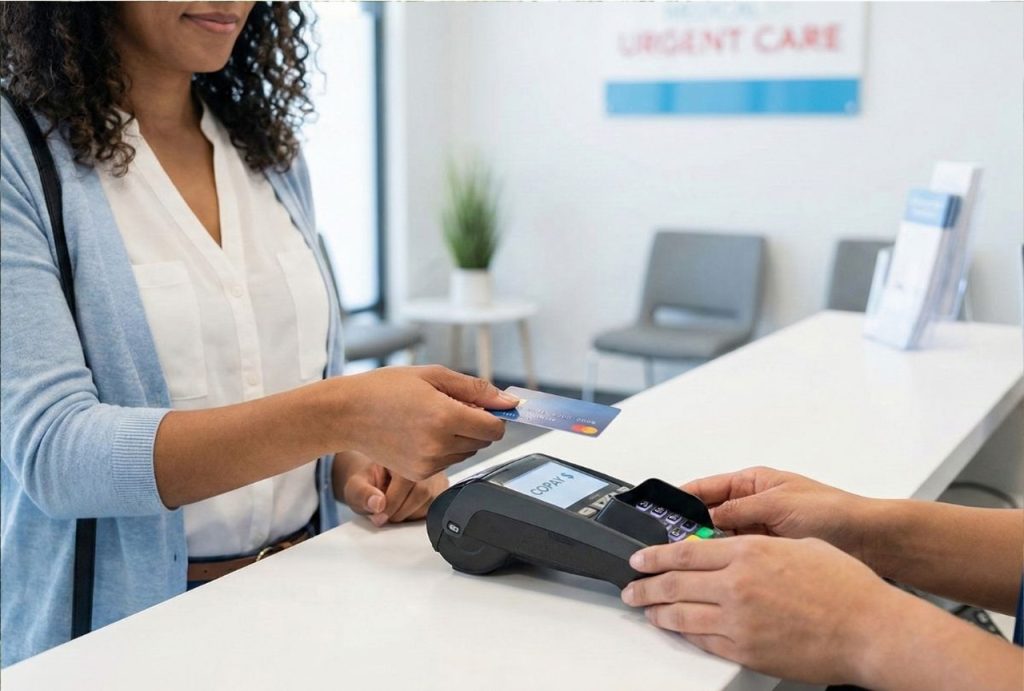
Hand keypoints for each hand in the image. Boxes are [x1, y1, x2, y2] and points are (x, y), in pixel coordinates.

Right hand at [328, 365, 517, 480]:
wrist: (347, 413)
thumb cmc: (385, 389)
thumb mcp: (434, 375)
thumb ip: (476, 389)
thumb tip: (509, 402)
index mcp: (446, 417)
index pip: (495, 428)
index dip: (493, 415)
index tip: (482, 406)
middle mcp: (439, 445)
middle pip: (483, 441)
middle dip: (474, 423)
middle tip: (447, 405)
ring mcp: (428, 463)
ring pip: (466, 452)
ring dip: (459, 436)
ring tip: (429, 418)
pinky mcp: (419, 474)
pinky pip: (447, 462)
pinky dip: (442, 448)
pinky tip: (420, 432)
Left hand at [335, 451, 449, 525]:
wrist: (376, 480)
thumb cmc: (367, 482)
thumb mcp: (355, 487)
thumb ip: (362, 494)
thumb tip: (377, 503)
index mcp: (401, 450)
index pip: (406, 480)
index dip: (391, 503)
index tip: (378, 515)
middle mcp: (423, 457)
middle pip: (422, 492)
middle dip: (400, 511)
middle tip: (384, 514)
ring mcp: (436, 471)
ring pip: (431, 502)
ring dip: (409, 513)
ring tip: (394, 506)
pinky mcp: (443, 486)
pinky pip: (436, 506)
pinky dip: (419, 513)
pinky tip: (406, 506)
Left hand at [622, 536, 895, 685]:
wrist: (870, 629)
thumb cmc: (845, 586)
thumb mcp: (797, 546)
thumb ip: (756, 546)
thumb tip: (729, 548)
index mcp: (748, 552)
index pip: (684, 552)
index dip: (654, 555)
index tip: (639, 558)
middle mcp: (736, 585)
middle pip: (673, 583)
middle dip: (644, 586)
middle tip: (630, 587)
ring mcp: (738, 621)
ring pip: (680, 615)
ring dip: (656, 612)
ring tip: (645, 609)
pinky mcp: (745, 650)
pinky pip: (703, 642)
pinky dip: (685, 634)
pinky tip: (677, 630)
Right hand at [681, 466, 871, 561]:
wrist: (871, 540)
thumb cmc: (833, 512)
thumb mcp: (778, 505)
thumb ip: (739, 512)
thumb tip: (706, 522)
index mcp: (752, 483)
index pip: (705, 489)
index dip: (680, 500)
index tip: (659, 514)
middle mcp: (752, 505)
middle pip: (707, 515)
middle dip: (686, 529)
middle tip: (664, 544)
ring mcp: (760, 531)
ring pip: (719, 539)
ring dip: (704, 548)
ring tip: (683, 561)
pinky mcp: (769, 555)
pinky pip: (736, 558)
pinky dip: (723, 564)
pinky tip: (710, 574)